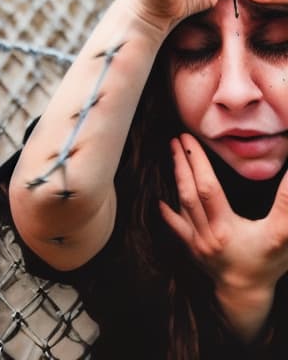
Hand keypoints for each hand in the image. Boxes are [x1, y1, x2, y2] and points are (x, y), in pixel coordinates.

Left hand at [159, 133, 287, 339]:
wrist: (248, 296)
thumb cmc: (268, 264)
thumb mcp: (281, 236)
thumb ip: (287, 205)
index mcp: (225, 227)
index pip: (207, 187)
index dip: (197, 162)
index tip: (189, 140)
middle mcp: (205, 233)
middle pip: (189, 192)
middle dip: (182, 163)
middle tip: (176, 139)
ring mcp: (195, 241)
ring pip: (181, 205)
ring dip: (176, 179)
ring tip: (172, 157)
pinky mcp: (192, 249)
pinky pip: (176, 228)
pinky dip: (168, 213)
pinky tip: (159, 202)